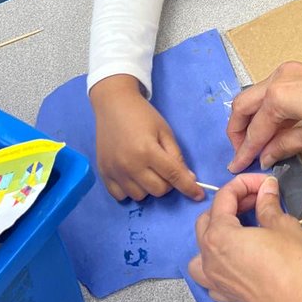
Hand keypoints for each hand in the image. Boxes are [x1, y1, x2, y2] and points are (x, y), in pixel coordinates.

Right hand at [91, 77, 204, 201]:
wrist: (114, 105)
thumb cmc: (143, 115)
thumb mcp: (165, 131)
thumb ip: (176, 156)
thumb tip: (188, 179)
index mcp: (148, 151)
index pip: (173, 176)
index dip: (188, 187)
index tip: (198, 195)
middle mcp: (130, 165)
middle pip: (158, 190)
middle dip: (167, 183)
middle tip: (164, 168)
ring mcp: (115, 171)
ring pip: (140, 196)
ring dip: (148, 187)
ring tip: (146, 170)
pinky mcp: (103, 173)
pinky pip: (121, 196)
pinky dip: (130, 190)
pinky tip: (132, 176)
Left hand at [188, 173, 301, 301]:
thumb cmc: (294, 264)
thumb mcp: (283, 225)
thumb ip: (268, 204)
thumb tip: (266, 188)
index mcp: (219, 235)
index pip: (224, 198)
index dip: (245, 184)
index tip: (266, 182)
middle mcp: (209, 257)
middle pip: (209, 219)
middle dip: (231, 204)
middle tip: (259, 199)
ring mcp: (215, 280)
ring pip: (202, 248)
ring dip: (217, 231)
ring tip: (241, 226)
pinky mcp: (226, 296)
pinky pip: (210, 274)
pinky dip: (218, 261)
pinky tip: (237, 258)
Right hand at [227, 59, 301, 172]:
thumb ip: (285, 145)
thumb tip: (267, 154)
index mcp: (278, 97)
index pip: (254, 130)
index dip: (245, 152)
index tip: (237, 166)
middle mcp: (278, 79)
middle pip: (243, 105)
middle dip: (238, 130)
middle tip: (240, 151)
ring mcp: (289, 71)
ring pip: (257, 94)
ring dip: (253, 117)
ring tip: (258, 142)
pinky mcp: (301, 70)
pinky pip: (274, 89)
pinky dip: (269, 107)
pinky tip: (277, 126)